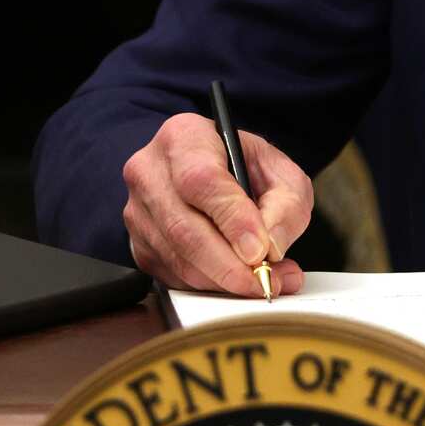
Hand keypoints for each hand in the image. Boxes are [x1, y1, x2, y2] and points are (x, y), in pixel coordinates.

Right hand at [123, 112, 313, 296]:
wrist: (217, 173)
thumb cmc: (248, 169)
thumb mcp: (283, 175)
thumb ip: (286, 207)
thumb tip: (270, 248)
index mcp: (184, 138)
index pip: (201, 180)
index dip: (232, 220)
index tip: (260, 250)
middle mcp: (150, 172)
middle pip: (184, 228)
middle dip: (231, 266)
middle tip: (267, 281)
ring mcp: (139, 211)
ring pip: (178, 259)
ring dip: (226, 282)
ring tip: (267, 281)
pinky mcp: (139, 245)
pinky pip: (173, 277)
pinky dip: (212, 287)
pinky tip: (240, 280)